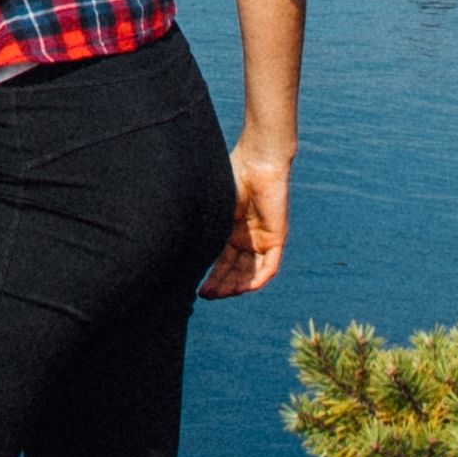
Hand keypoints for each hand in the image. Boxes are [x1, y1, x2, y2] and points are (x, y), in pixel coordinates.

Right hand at [204, 143, 292, 299]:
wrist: (257, 161)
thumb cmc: (232, 176)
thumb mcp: (215, 208)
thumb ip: (206, 229)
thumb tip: (180, 249)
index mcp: (232, 230)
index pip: (223, 261)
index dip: (212, 277)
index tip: (198, 289)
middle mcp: (248, 238)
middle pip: (235, 270)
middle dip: (220, 284)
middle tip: (205, 295)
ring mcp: (262, 239)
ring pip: (250, 272)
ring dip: (235, 286)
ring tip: (218, 294)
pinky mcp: (277, 238)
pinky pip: (269, 266)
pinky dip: (257, 279)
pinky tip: (241, 288)